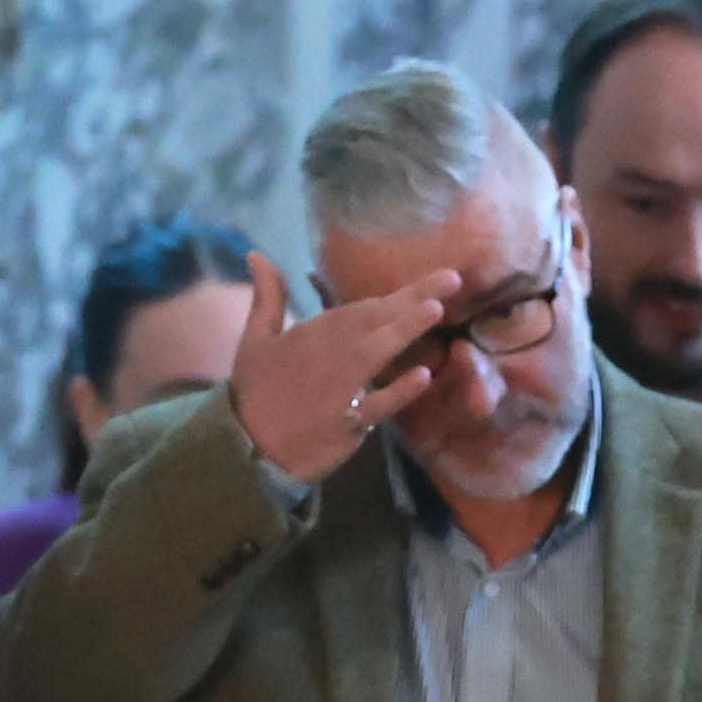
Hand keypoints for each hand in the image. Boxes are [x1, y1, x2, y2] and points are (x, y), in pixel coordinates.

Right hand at [227, 251, 456, 487]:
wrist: (249, 448)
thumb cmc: (255, 392)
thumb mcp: (254, 340)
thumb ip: (267, 296)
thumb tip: (258, 254)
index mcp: (311, 333)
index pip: (363, 306)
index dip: (401, 291)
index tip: (436, 275)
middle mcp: (330, 355)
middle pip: (376, 321)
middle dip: (414, 297)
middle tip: (452, 278)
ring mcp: (341, 389)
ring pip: (377, 354)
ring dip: (406, 331)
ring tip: (435, 310)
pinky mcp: (348, 423)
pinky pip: (378, 405)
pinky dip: (400, 391)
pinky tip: (422, 375)